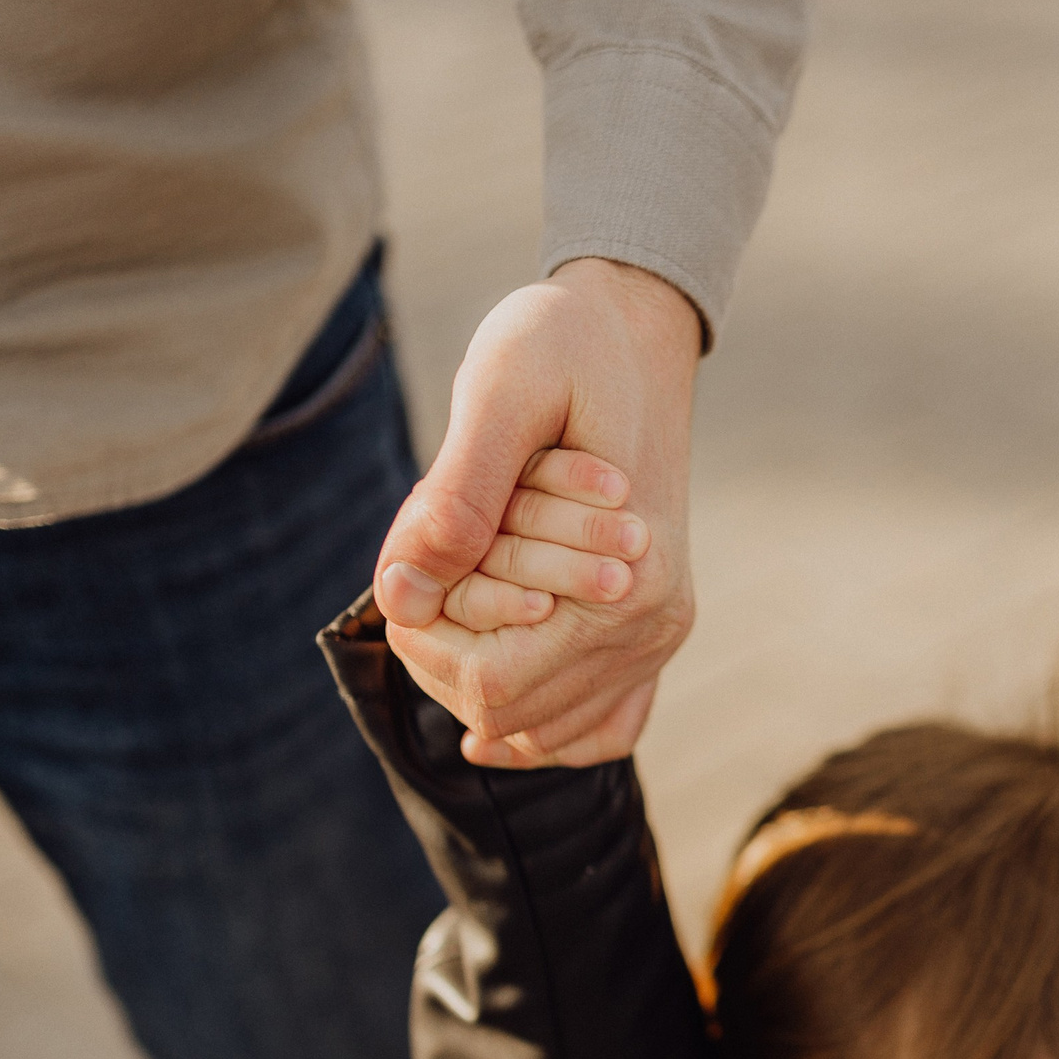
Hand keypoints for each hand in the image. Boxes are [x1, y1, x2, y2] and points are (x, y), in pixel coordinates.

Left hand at [373, 257, 700, 765]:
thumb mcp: (500, 392)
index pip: (492, 686)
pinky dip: (540, 725)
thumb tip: (398, 595)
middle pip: (512, 717)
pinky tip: (486, 694)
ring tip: (454, 605)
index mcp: (630, 583)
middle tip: (433, 571)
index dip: (422, 645)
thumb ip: (454, 495)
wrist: (632, 328)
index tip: (405, 567)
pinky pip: (602, 724)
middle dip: (447, 654)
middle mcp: (656, 626)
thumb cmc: (562, 343)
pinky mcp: (651, 629)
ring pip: (548, 731)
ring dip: (478, 679)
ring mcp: (659, 635)